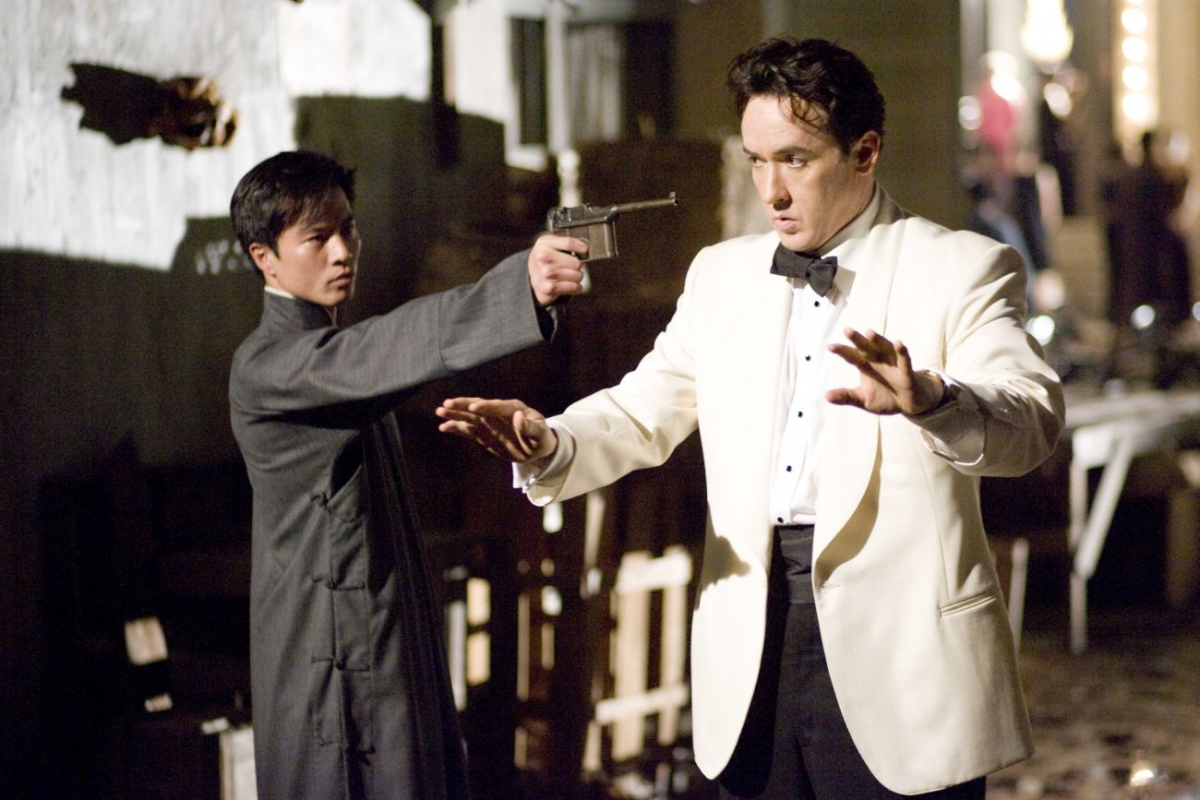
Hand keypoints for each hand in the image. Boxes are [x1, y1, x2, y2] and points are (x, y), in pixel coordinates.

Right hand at [436, 397, 557, 461]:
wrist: (537, 447)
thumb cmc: (541, 438)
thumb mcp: (541, 435)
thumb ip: (530, 428)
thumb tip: (518, 418)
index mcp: (514, 409)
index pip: (498, 406)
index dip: (486, 407)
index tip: (473, 408)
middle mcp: (498, 412)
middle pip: (479, 406)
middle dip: (463, 405)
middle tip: (447, 404)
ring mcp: (490, 422)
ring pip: (470, 416)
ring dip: (455, 414)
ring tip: (440, 411)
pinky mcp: (484, 433)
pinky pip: (468, 430)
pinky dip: (456, 428)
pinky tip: (443, 427)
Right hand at [528, 235, 586, 305]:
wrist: (530, 275)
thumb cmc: (544, 258)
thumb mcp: (549, 243)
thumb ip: (565, 242)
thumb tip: (584, 247)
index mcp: (544, 244)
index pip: (569, 243)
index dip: (580, 247)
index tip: (585, 250)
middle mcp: (543, 258)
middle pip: (576, 262)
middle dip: (577, 265)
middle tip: (570, 266)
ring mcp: (546, 274)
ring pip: (577, 275)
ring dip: (576, 277)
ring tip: (569, 275)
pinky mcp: (549, 288)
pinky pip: (574, 287)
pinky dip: (576, 287)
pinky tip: (570, 284)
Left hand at [825, 328, 944, 415]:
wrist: (908, 405)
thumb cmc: (885, 398)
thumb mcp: (863, 399)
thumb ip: (846, 396)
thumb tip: (825, 396)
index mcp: (866, 366)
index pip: (852, 357)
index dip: (843, 351)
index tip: (830, 346)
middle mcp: (878, 361)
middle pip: (867, 348)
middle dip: (857, 340)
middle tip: (847, 330)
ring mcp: (893, 365)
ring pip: (885, 349)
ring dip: (878, 341)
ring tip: (869, 333)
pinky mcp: (906, 373)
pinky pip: (904, 361)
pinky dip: (902, 353)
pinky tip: (898, 343)